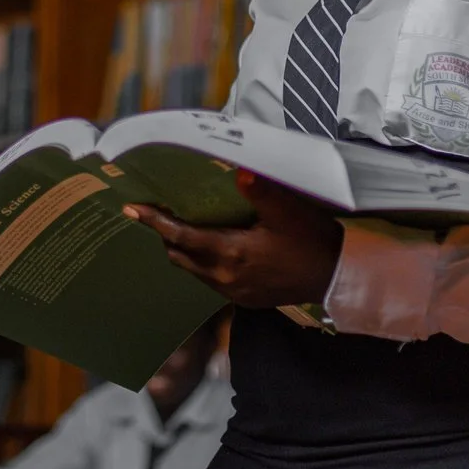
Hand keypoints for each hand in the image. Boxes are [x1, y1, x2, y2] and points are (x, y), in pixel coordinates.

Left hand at [124, 170, 343, 308]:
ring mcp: (234, 291)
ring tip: (177, 226)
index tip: (132, 209)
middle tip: (154, 212)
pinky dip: (200, 262)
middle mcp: (225, 277)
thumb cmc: (313, 241)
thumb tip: (239, 170)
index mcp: (231, 254)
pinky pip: (209, 280)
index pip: (180, 236)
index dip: (154, 221)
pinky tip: (210, 246)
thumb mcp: (289, 211)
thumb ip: (261, 190)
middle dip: (163, 235)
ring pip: (192, 270)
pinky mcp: (244, 298)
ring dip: (181, 249)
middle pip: (178, 256)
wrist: (337, 277)